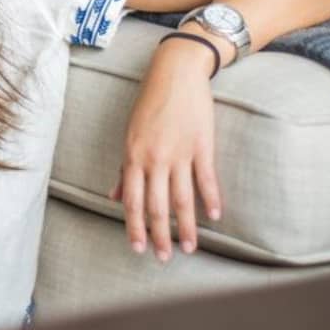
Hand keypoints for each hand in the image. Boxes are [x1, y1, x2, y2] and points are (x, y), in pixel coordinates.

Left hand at [109, 39, 221, 261]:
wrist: (175, 72)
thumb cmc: (149, 102)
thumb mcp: (130, 134)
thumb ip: (125, 169)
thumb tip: (114, 196)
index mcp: (133, 155)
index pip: (132, 201)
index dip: (135, 227)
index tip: (138, 248)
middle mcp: (154, 157)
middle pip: (157, 206)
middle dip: (160, 235)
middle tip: (165, 257)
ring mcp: (179, 152)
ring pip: (183, 198)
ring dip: (187, 226)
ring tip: (190, 247)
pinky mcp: (201, 144)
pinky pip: (206, 178)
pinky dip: (212, 199)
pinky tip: (215, 216)